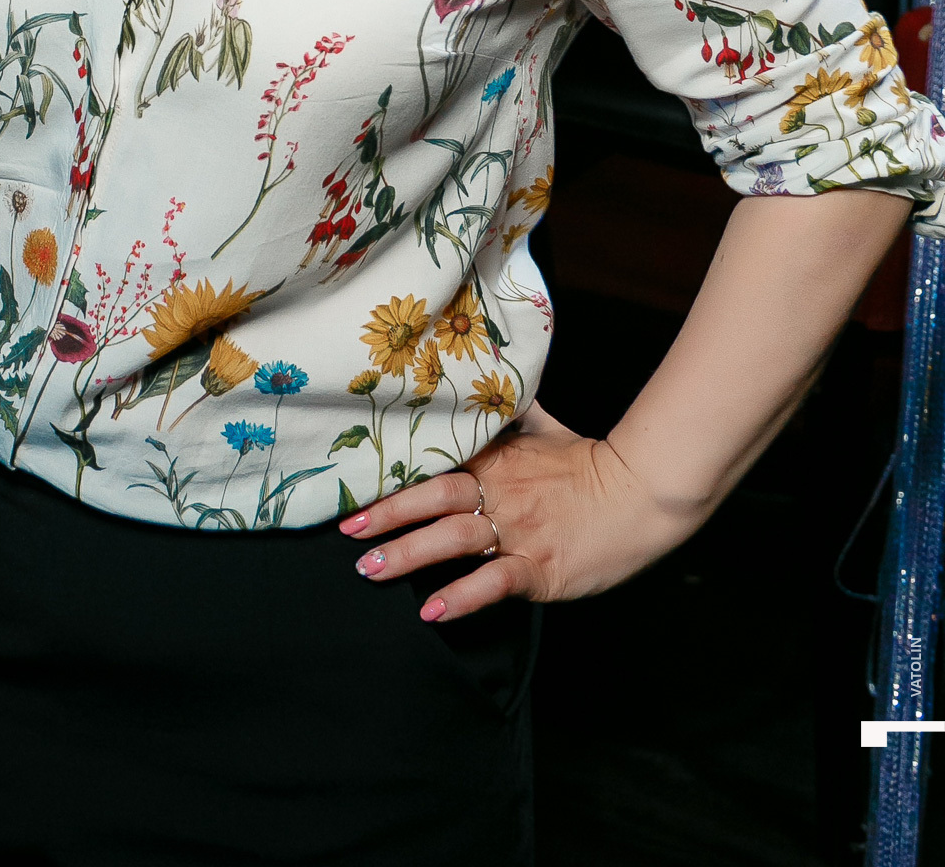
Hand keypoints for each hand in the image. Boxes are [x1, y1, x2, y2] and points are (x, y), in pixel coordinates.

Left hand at [338, 401, 706, 621]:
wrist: (644, 491)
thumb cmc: (594, 462)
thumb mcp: (549, 428)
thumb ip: (515, 410)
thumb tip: (495, 380)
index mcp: (498, 458)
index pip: (436, 464)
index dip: (395, 477)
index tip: (356, 488)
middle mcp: (501, 491)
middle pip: (433, 498)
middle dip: (386, 516)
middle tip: (347, 531)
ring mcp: (519, 530)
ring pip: (452, 539)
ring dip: (408, 554)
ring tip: (370, 569)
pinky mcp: (539, 566)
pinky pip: (493, 582)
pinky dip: (461, 596)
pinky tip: (432, 610)